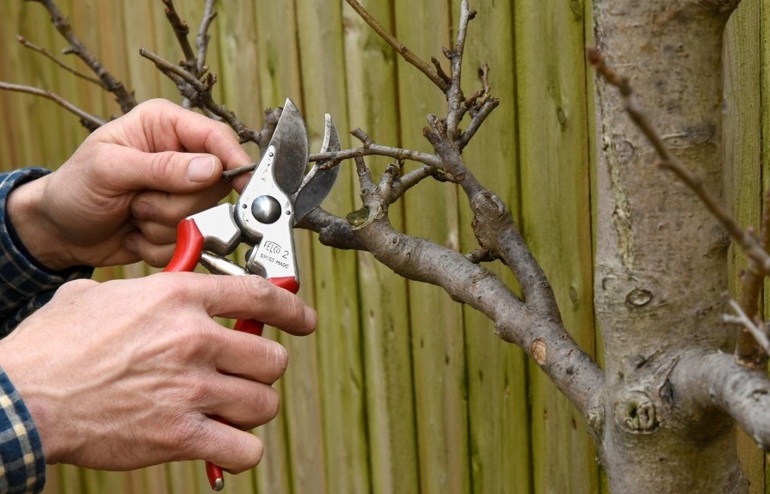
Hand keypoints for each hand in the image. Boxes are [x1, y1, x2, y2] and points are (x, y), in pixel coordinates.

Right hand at [0, 272, 315, 471]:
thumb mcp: (101, 296)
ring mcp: (191, 389)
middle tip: (244, 373)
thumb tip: (166, 291)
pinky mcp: (180, 435)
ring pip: (264, 402)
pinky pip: (244, 449)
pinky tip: (223, 443)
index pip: (260, 296)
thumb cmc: (54, 347)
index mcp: (178, 298)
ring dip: (253, 407)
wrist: (22, 397)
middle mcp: (193, 340)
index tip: (304, 319)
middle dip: (263, 368)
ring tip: (230, 407)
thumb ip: (147, 291)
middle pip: (271, 357)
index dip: (292, 308)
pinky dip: (240, 450)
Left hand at [7, 99, 252, 269]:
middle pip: (214, 186)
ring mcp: (181, 193)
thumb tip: (210, 168)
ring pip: (203, 218)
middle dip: (175, 203)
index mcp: (165, 126)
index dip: (233, 161)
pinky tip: (135, 231)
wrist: (58, 232)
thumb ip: (160, 167)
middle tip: (137, 201)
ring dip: (163, 225)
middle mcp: (180, 157)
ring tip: (132, 214)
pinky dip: (159, 244)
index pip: (217, 138)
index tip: (242, 184)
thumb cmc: (73, 189)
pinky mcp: (180, 225)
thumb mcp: (108, 169)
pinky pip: (190, 241)